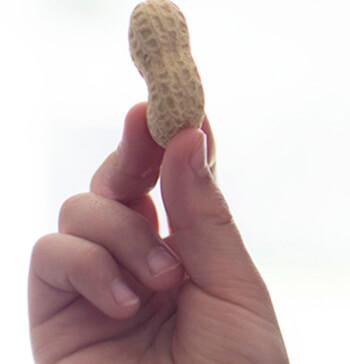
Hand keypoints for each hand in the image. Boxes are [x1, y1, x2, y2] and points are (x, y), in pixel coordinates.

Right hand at [29, 102, 288, 362]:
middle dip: (133, 149)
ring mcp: (94, 287)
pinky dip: (87, 264)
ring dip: (124, 231)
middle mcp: (139, 261)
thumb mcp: (233, 287)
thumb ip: (205, 217)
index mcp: (190, 253)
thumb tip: (189, 135)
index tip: (178, 99)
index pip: (173, 182)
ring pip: (82, 208)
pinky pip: (49, 253)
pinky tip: (126, 303)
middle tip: (148, 119)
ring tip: (161, 284)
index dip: (171, 139)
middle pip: (120, 181)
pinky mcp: (54, 317)